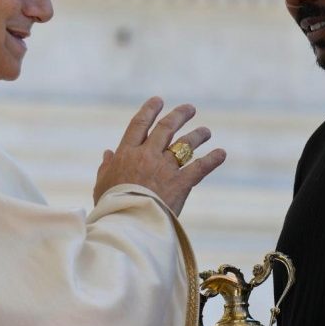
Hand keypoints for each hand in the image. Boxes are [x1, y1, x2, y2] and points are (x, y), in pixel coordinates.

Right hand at [93, 97, 226, 214]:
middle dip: (179, 115)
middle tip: (190, 109)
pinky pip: (201, 167)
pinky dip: (213, 159)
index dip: (150, 110)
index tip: (158, 100)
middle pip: (166, 128)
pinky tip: (221, 153)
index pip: (139, 125)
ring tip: (206, 131)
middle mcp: (148, 155)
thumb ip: (106, 167)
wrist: (127, 225)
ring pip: (185, 144)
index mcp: (127, 153)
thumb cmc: (111, 208)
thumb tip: (108, 153)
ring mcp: (165, 168)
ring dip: (198, 135)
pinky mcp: (181, 183)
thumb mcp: (102, 185)